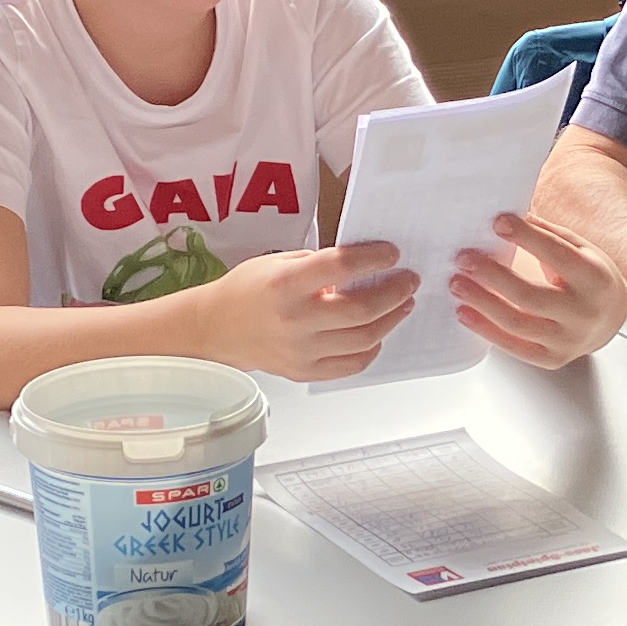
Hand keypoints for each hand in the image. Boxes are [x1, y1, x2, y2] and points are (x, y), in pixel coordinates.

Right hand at [194, 243, 418, 381]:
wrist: (217, 328)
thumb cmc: (248, 289)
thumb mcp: (279, 261)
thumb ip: (320, 264)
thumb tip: (364, 266)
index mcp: (287, 284)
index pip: (342, 267)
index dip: (374, 259)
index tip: (392, 253)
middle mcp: (295, 319)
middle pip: (361, 309)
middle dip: (395, 292)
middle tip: (409, 280)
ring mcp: (301, 350)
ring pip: (363, 340)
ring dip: (391, 320)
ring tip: (402, 305)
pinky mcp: (304, 371)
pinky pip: (350, 365)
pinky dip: (371, 350)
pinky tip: (377, 334)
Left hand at [452, 211, 626, 370]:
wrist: (610, 319)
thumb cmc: (591, 278)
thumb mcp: (581, 249)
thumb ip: (548, 235)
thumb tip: (512, 215)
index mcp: (594, 278)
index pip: (556, 255)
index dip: (526, 238)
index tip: (497, 222)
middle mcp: (583, 312)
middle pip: (530, 295)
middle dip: (492, 276)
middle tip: (464, 258)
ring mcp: (568, 340)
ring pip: (517, 323)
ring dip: (481, 302)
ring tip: (457, 283)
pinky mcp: (552, 358)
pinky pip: (513, 347)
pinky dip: (485, 330)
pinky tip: (464, 312)